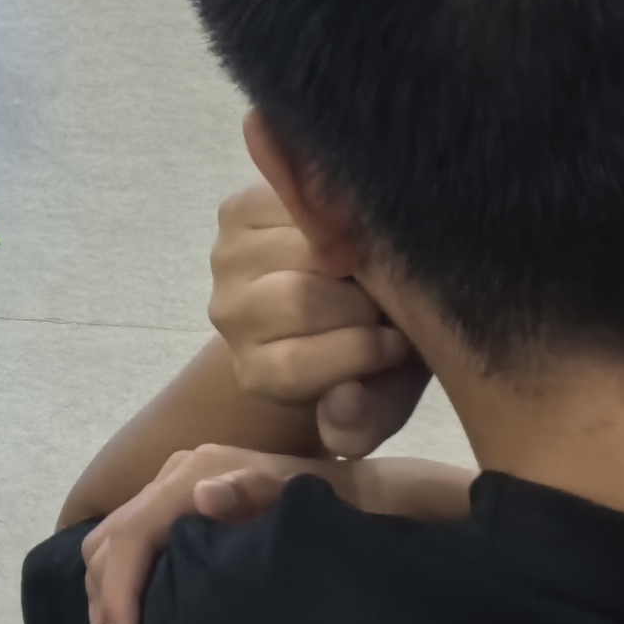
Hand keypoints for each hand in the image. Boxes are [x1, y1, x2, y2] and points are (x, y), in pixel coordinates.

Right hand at [83, 442, 469, 623]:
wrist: (369, 496)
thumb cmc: (338, 510)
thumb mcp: (307, 502)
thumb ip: (257, 490)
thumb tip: (203, 494)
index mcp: (194, 473)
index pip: (131, 537)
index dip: (120, 598)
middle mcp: (177, 474)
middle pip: (111, 542)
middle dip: (109, 609)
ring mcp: (178, 489)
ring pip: (112, 544)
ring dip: (111, 601)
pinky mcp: (185, 507)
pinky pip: (133, 546)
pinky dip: (124, 588)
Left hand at [207, 181, 427, 458]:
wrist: (350, 302)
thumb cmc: (374, 359)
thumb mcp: (383, 404)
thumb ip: (363, 422)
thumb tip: (343, 400)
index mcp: (257, 374)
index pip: (292, 366)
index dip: (361, 352)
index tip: (396, 346)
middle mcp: (227, 316)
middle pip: (297, 300)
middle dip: (361, 301)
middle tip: (388, 302)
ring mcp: (227, 259)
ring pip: (300, 248)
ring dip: (353, 255)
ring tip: (371, 270)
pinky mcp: (239, 209)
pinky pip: (296, 200)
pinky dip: (336, 213)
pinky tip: (352, 230)